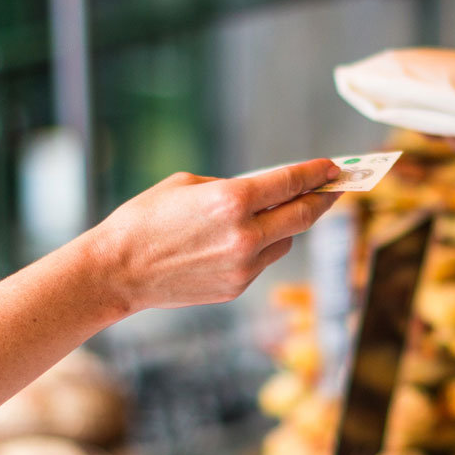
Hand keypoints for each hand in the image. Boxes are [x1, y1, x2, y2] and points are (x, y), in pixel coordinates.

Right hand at [92, 159, 340, 311]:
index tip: (332, 166)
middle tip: (336, 187)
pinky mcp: (237, 287)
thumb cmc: (145, 219)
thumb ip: (231, 186)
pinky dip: (263, 246)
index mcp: (231, 200)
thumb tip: (265, 191)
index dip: (316, 172)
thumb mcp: (187, 184)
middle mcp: (245, 235)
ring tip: (280, 211)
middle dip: (324, 198)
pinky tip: (246, 238)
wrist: (118, 270)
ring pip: (287, 241)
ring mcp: (243, 266)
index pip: (290, 182)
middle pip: (303, 215)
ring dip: (288, 224)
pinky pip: (264, 260)